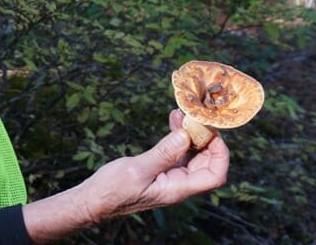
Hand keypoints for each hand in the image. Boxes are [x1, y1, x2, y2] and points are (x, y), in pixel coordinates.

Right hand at [22, 110, 228, 242]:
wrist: (94, 201)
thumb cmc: (112, 190)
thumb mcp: (138, 169)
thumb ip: (163, 153)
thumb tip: (186, 135)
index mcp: (178, 189)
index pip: (215, 175)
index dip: (221, 154)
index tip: (212, 131)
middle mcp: (178, 185)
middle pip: (208, 163)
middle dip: (206, 139)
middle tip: (197, 117)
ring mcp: (170, 179)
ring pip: (193, 156)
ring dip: (192, 135)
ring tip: (181, 114)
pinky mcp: (160, 172)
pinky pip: (178, 154)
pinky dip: (178, 138)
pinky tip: (172, 122)